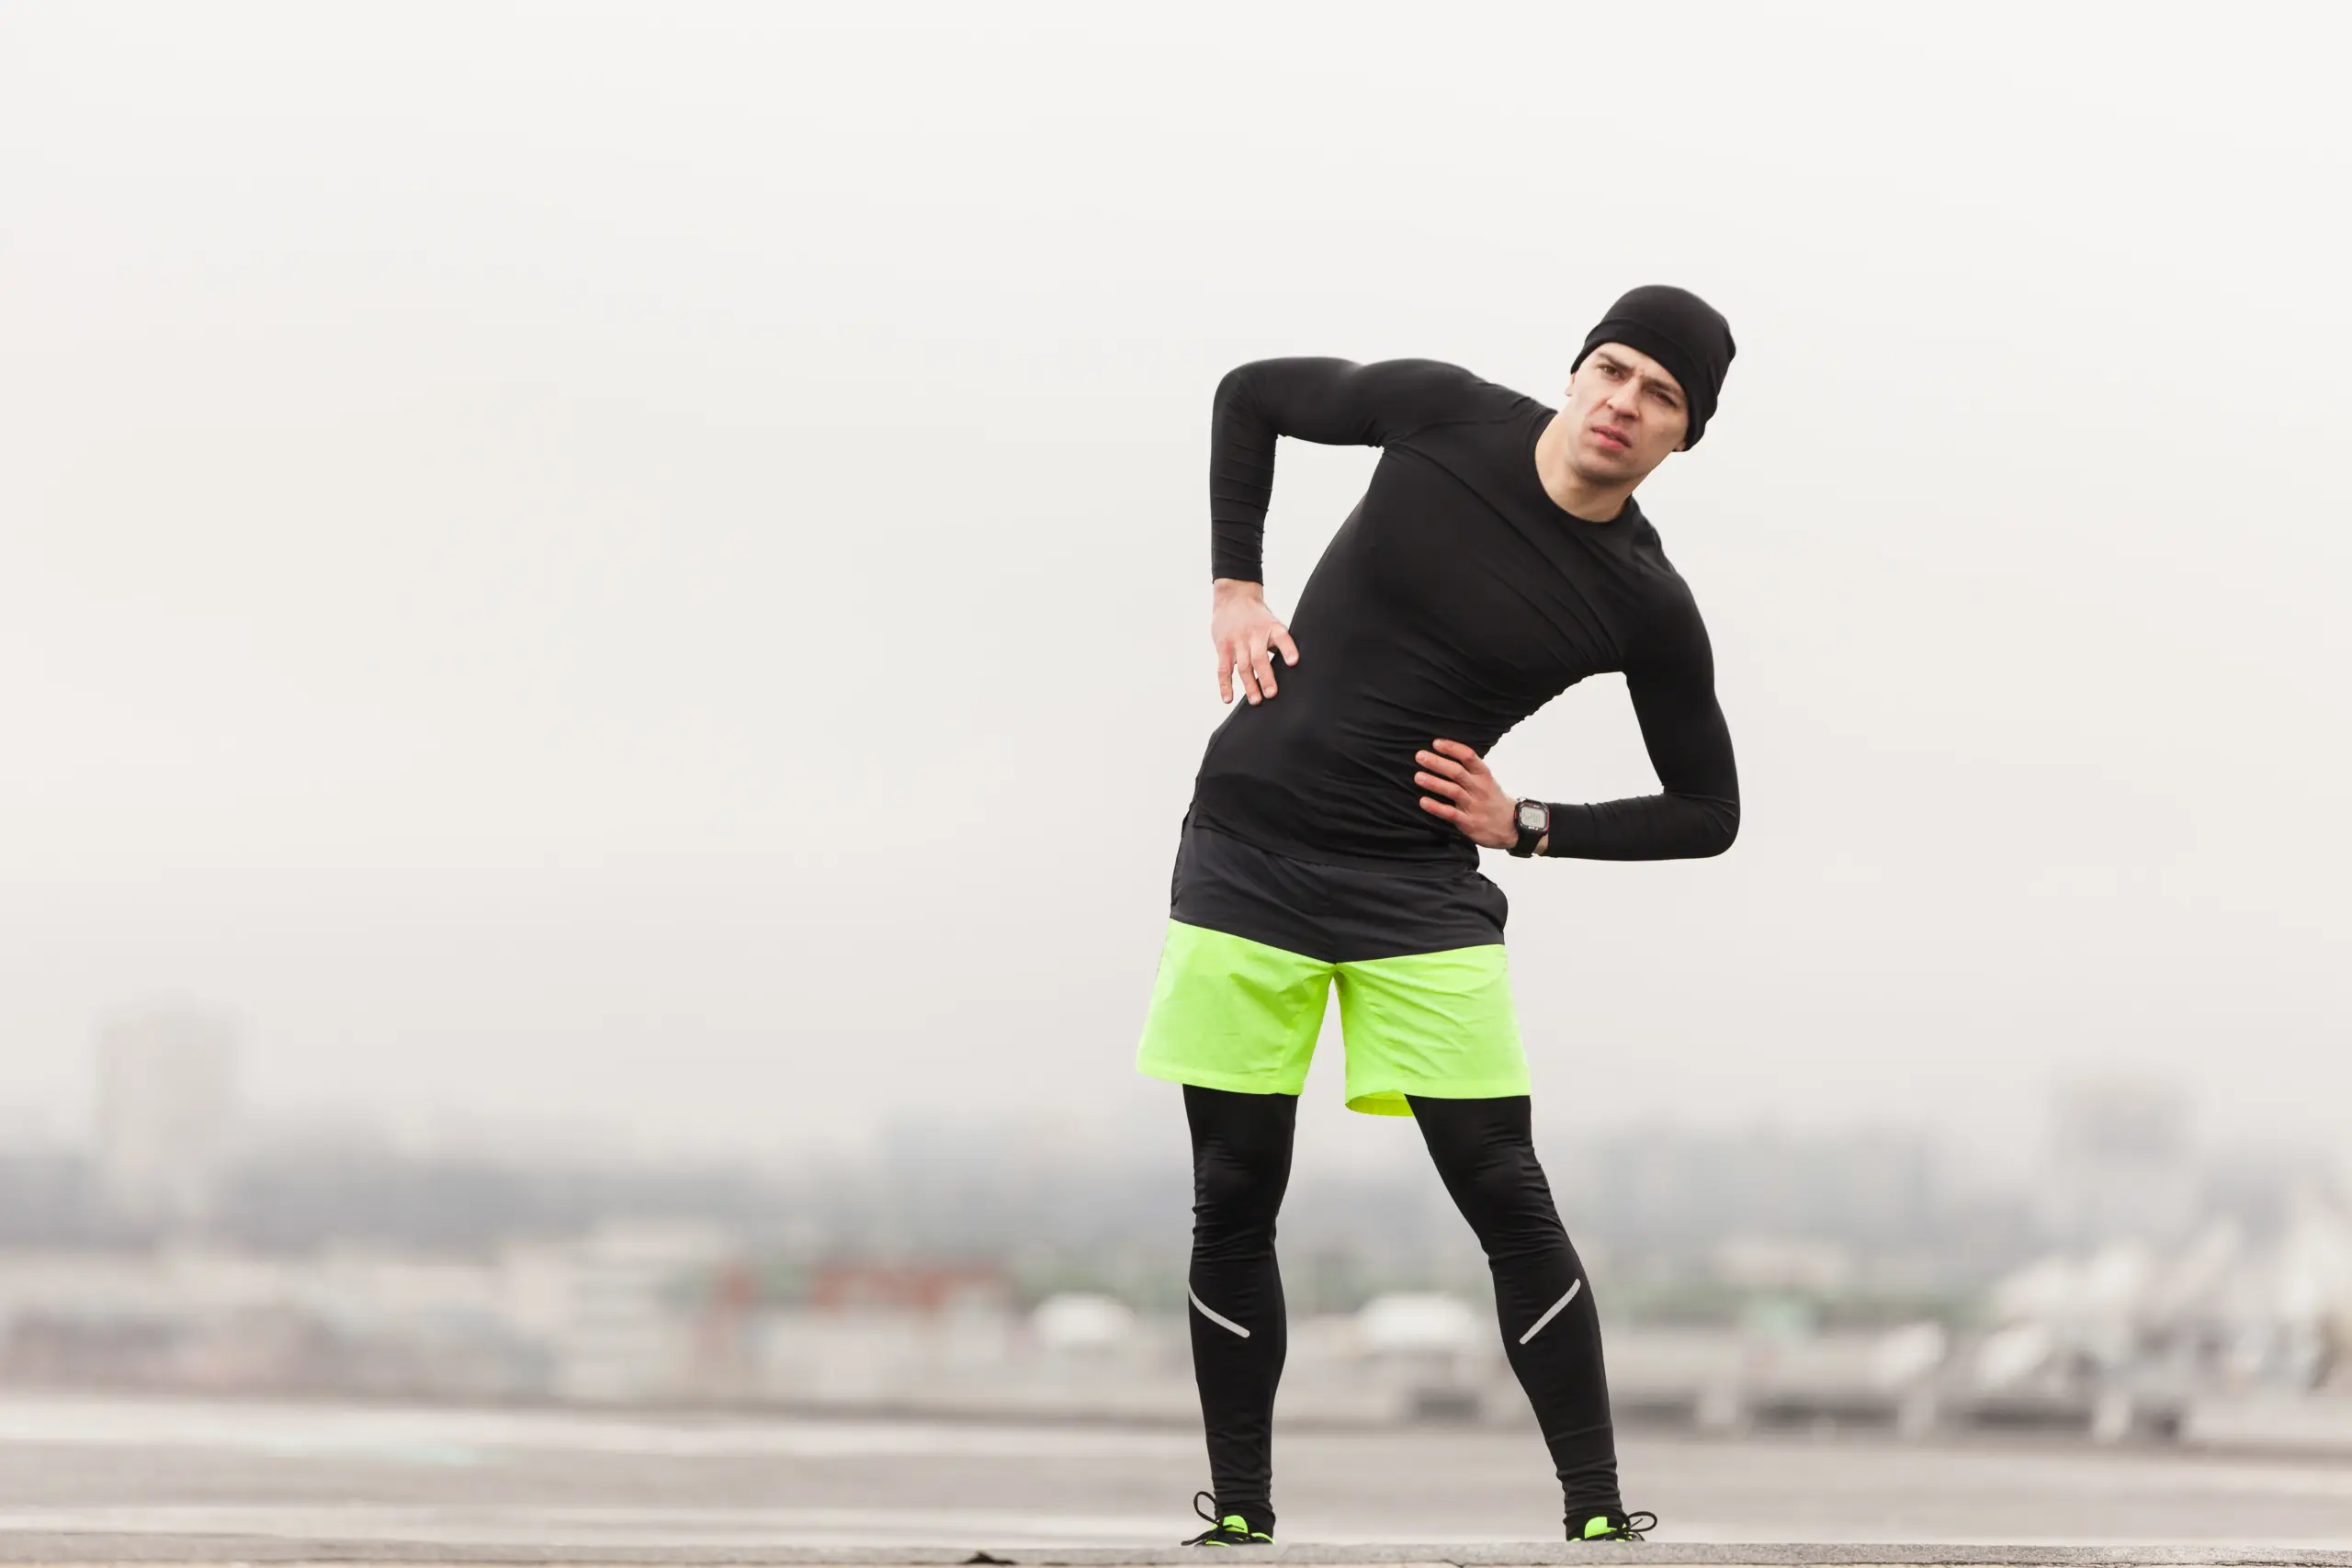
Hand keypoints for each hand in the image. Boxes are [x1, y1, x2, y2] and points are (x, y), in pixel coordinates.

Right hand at [1212, 579, 1299, 704]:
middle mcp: (1254, 635)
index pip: (1282, 638)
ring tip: (1256, 701)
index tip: (1294, 662)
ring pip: (1243, 667)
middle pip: (1259, 658)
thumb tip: (1294, 669)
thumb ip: (1281, 643)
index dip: (1288, 650)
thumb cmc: (1259, 617)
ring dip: (1249, 685)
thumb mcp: (1273, 624)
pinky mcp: (1223, 647)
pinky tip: (1229, 699)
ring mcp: (1237, 641)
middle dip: (1266, 677)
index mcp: (1272, 628)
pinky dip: (1225, 685)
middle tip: (1272, 694)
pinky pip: (1223, 669)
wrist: (1234, 598)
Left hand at [1414, 738, 1516, 849]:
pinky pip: (1450, 813)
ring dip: (1434, 783)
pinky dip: (1436, 807)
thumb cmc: (1493, 800)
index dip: (1452, 748)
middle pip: (1457, 772)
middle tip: (1420, 756)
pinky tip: (1423, 801)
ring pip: (1453, 791)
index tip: (1436, 743)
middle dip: (1437, 763)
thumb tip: (1444, 756)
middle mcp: (1479, 788)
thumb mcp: (1487, 781)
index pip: (1469, 756)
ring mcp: (1474, 805)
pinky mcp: (1469, 822)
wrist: (1512, 826)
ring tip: (1418, 776)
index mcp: (1483, 775)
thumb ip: (1469, 770)